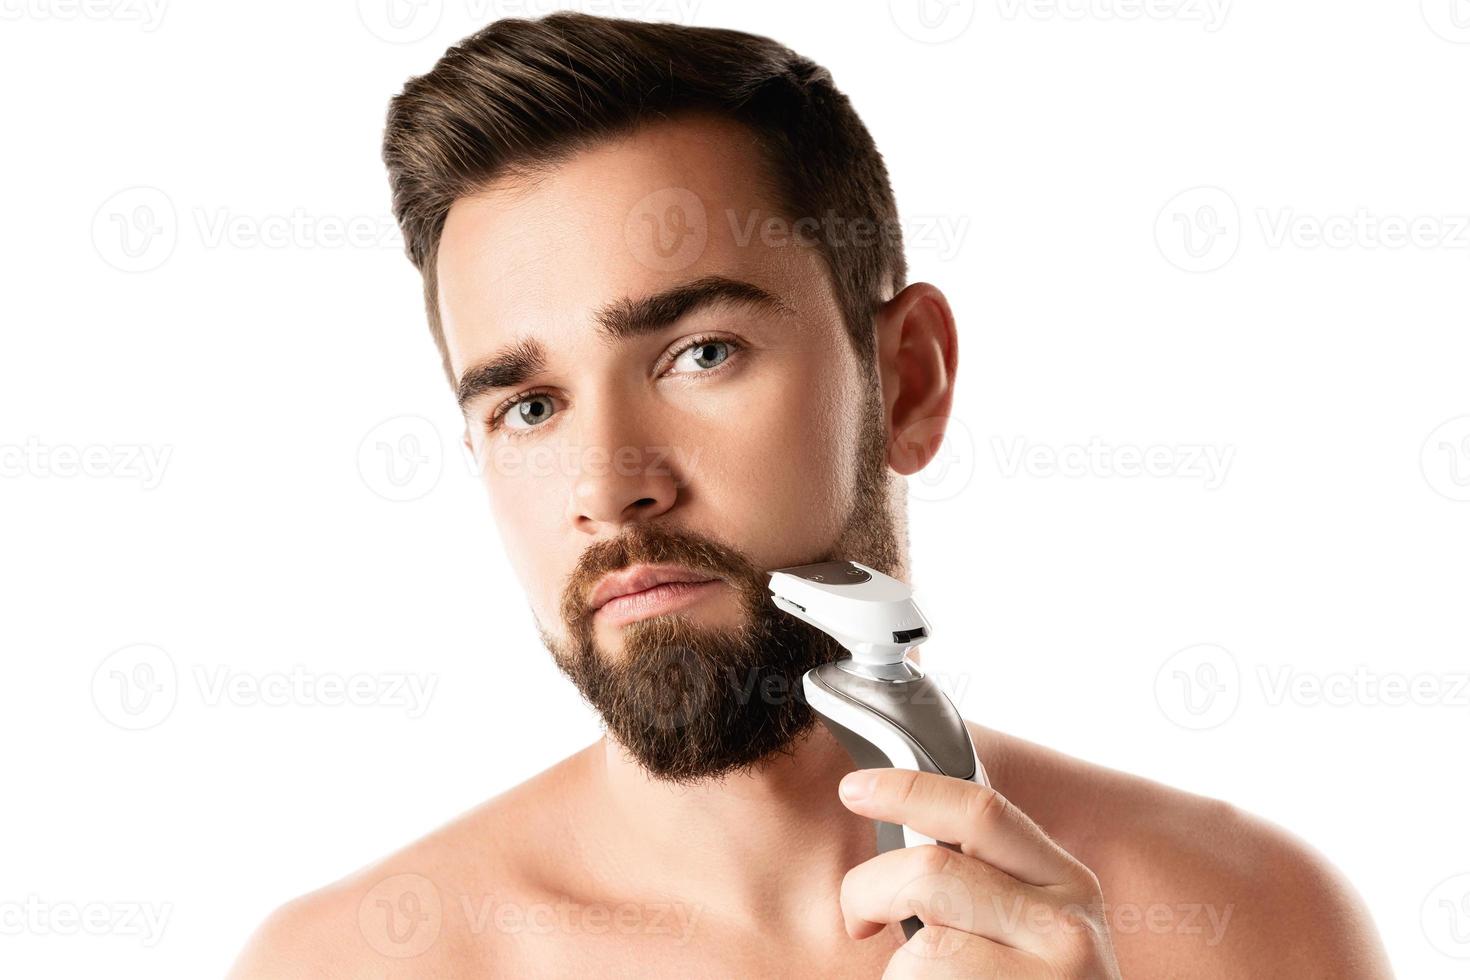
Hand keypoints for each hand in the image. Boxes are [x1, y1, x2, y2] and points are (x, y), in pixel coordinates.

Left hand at [837, 768, 1122, 978]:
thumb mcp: (1033, 923)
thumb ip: (985, 875)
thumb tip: (900, 825)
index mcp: (1067, 882)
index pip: (981, 811)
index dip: (907, 790)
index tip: (853, 789)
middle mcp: (1068, 929)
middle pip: (929, 875)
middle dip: (867, 891)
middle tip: (859, 919)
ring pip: (920, 952)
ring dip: (897, 971)